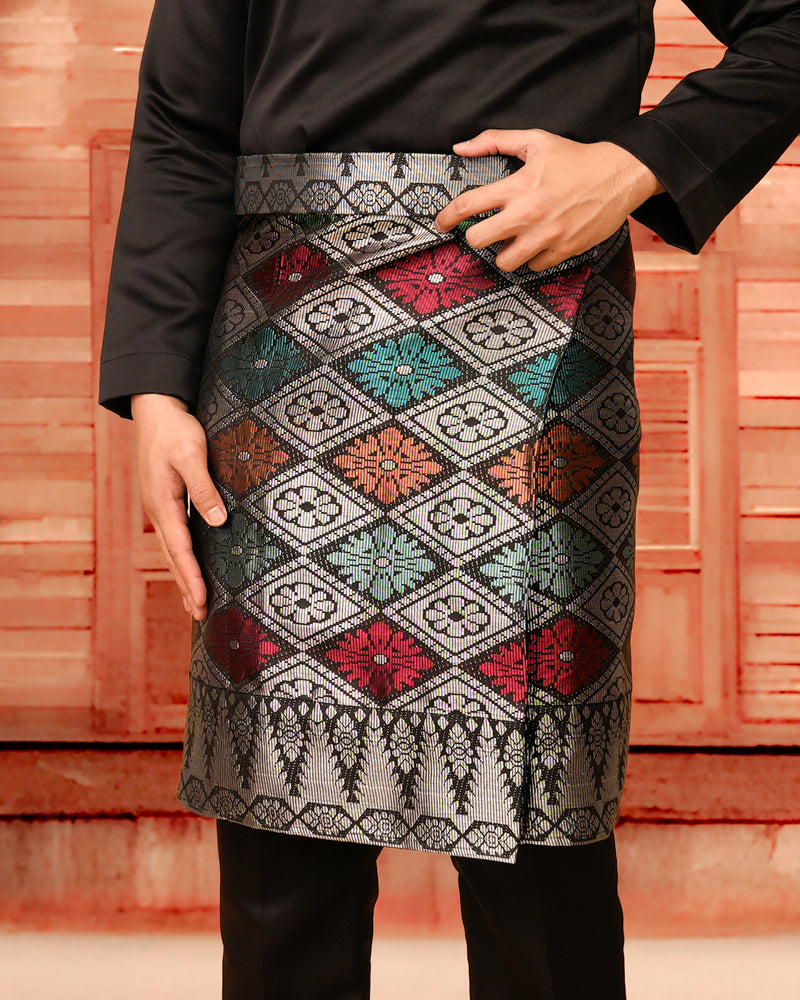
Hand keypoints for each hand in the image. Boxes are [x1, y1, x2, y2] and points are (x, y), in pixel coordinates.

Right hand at [131, 392, 226, 619]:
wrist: (156, 410)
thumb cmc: (175, 430)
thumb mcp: (192, 455)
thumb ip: (204, 489)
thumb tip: (219, 522)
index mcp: (163, 503)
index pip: (180, 550)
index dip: (192, 577)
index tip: (202, 601)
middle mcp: (159, 511)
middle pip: (173, 557)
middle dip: (186, 587)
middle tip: (200, 615)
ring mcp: (161, 508)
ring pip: (173, 550)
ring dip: (184, 576)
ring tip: (195, 602)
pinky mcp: (167, 502)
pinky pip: (176, 537)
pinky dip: (183, 557)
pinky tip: (192, 566)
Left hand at [434, 128, 664, 271]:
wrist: (619, 175)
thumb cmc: (575, 158)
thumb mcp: (535, 140)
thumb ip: (495, 141)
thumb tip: (461, 147)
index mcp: (518, 186)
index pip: (469, 205)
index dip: (448, 217)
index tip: (442, 223)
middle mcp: (529, 214)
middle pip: (479, 241)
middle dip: (476, 237)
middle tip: (483, 231)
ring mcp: (546, 236)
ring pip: (504, 262)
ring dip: (503, 253)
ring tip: (513, 240)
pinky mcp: (564, 250)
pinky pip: (533, 267)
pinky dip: (531, 258)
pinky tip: (537, 243)